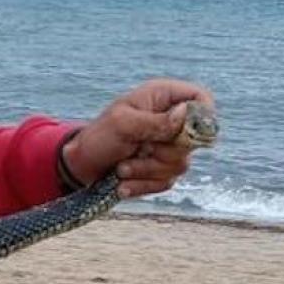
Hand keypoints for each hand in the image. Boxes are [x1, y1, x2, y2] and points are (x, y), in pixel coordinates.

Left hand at [61, 78, 215, 198]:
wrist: (81, 166)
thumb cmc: (98, 137)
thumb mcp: (122, 124)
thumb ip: (155, 121)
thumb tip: (184, 114)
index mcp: (163, 98)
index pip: (201, 99)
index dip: (202, 115)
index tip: (184, 132)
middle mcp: (171, 121)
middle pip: (194, 140)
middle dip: (162, 152)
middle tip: (136, 150)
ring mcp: (169, 147)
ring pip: (180, 166)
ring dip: (146, 171)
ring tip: (121, 168)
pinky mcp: (162, 171)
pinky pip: (166, 183)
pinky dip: (142, 185)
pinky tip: (122, 183)